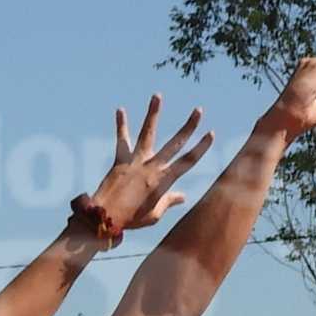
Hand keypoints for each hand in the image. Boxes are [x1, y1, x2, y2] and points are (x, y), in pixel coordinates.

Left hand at [81, 96, 211, 240]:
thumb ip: (168, 202)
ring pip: (147, 133)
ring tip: (157, 96)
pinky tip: (120, 110)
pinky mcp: (120, 160)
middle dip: (189, 126)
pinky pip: (121, 140)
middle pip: (175, 143)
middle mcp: (152, 167)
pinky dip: (121, 125)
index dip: (201, 147)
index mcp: (163, 181)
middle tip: (198, 109)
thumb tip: (183, 197)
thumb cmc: (131, 220)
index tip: (211, 133)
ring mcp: (136, 161)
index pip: (188, 160)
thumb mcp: (154, 214)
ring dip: (153, 113)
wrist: (105, 217)